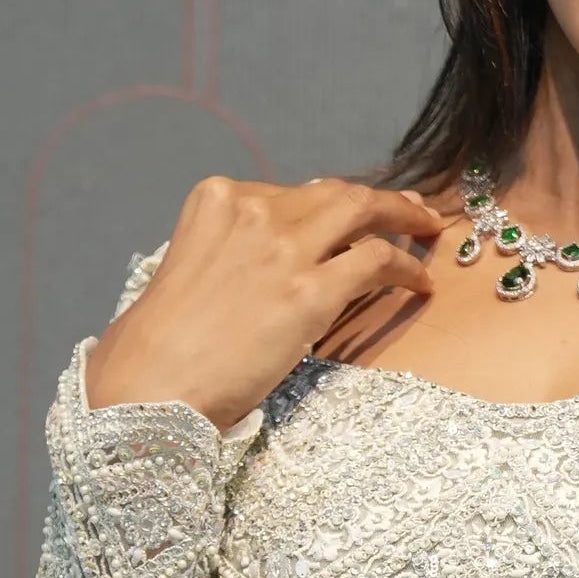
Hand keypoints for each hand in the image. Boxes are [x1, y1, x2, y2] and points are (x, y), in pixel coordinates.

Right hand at [84, 173, 444, 430]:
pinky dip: (407, 268)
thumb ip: (227, 254)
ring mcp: (285, 248)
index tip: (350, 218)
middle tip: (410, 212)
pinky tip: (421, 282)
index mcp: (215, 200)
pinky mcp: (311, 291)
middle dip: (379, 200)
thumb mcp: (185, 272)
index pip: (290, 194)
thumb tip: (263, 271)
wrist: (149, 385)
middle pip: (334, 192)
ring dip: (405, 218)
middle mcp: (253, 211)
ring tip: (429, 232)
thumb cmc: (156, 347)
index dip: (328, 206)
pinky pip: (378, 262)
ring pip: (364, 212)